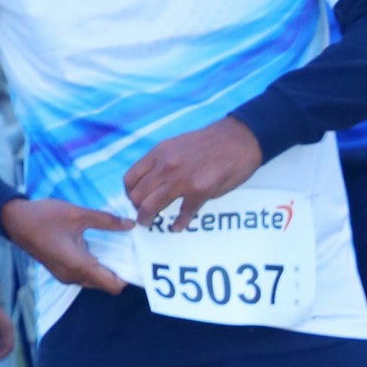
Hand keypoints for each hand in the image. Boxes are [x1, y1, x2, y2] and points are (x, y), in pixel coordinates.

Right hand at [0, 195, 128, 293]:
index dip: (129, 277)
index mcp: (79, 265)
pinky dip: (94, 266)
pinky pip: (84, 275)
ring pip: (95, 280)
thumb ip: (106, 221)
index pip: (113, 285)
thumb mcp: (78, 214)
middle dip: (120, 271)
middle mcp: (73, 276)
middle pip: (106, 284)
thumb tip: (131, 224)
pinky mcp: (60, 271)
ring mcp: (65, 276)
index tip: (138, 261)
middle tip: (131, 252)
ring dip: (106, 269)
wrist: (13, 220)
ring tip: (117, 248)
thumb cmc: (44, 216)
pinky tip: (99, 248)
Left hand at [121, 113, 262, 227]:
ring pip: (151, 206)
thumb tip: (152, 180)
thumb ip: (161, 161)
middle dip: (137, 209)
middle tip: (143, 214)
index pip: (130, 179)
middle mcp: (165, 167)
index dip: (129, 193)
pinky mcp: (199, 192)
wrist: (238, 140)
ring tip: (151, 224)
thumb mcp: (176, 145)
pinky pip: (183, 214)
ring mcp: (181, 180)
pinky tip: (177, 226)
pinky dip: (178, 223)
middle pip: (137, 195)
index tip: (135, 199)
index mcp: (158, 153)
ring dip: (148, 219)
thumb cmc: (209, 142)